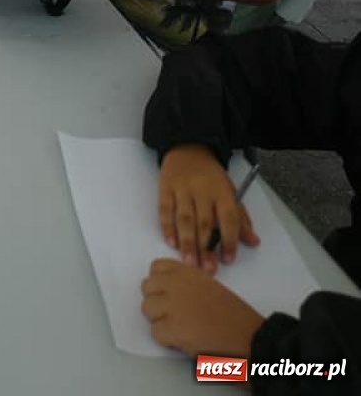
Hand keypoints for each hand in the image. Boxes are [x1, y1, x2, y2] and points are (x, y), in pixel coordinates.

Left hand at [141, 258, 264, 356]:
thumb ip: (188, 283)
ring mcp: (173, 305)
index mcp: (189, 272)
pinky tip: (184, 341)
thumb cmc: (235, 317)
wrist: (251, 339)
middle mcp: (178, 283)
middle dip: (157, 301)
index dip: (160, 283)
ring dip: (160, 321)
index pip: (156, 268)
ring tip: (180, 329)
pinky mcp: (172, 329)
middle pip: (147, 287)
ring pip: (147, 309)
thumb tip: (167, 290)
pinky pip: (155, 332)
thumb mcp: (210, 287)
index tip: (170, 295)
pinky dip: (167, 340)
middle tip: (174, 315)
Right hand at [159, 145, 259, 270]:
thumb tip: (253, 242)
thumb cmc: (212, 176)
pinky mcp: (165, 188)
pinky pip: (165, 209)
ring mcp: (182, 189)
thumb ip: (241, 218)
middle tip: (207, 271)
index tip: (227, 260)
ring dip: (187, 243)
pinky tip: (172, 243)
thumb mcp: (231, 191)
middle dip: (205, 248)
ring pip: (184, 219)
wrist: (188, 148)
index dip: (228, 240)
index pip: (228, 218)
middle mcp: (202, 191)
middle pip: (204, 222)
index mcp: (222, 192)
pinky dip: (167, 227)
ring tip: (189, 264)